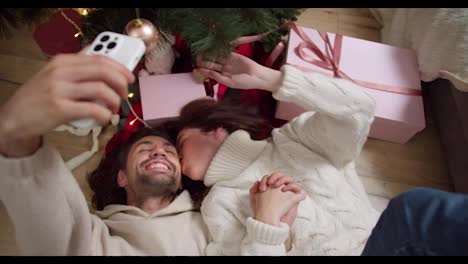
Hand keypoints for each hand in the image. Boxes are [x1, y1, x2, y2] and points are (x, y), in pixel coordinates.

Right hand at [0, 53, 133, 156]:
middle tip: (125, 95)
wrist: (14, 118)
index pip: (99, 58)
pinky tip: (104, 119)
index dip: (120, 68)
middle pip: (104, 72)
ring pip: (102, 90)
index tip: (130, 77)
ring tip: (114, 110)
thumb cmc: (39, 98)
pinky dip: (105, 115)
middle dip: (121, 84)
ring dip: (115, 101)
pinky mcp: (60, 109)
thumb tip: (109, 71)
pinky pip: (93, 110)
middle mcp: (61, 72)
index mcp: (62, 61)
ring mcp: (60, 90)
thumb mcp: (54, 76)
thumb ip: (78, 71)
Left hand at [196, 52, 281, 91]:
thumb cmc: (245, 83)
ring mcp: (229, 62)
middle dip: (205, 61)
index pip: (211, 73)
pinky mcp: (234, 55)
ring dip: (210, 55)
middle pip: (213, 64)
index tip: (196, 67)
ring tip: (201, 52)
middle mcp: (225, 69)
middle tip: (197, 58)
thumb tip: (207, 72)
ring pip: (217, 57)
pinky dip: (218, 51)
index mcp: (223, 77)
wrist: (258, 77)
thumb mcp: (230, 82)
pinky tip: (211, 49)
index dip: (204, 70)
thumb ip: (218, 77)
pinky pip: (225, 52)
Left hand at [250, 174, 305, 225]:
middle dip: (275, 176)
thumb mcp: (254, 201)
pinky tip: (284, 190)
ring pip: (289, 179)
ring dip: (283, 179)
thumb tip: (257, 181)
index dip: (266, 179)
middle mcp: (280, 189)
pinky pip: (297, 187)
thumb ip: (253, 191)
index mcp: (270, 188)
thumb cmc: (262, 213)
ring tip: (277, 185)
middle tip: (270, 183)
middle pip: (281, 175)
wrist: (270, 225)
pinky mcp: (295, 198)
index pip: (271, 177)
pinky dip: (292, 186)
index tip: (262, 187)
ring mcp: (288, 193)